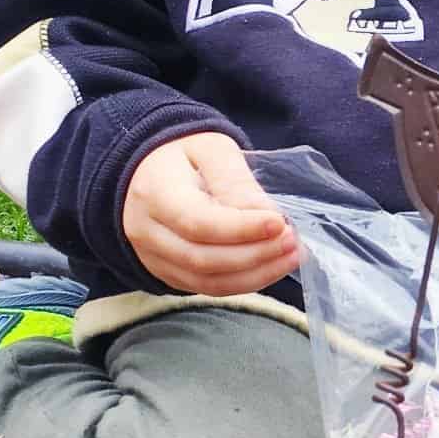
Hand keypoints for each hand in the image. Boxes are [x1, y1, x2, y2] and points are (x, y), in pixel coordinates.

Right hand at [123, 132, 300, 293]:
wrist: (147, 170)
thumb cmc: (183, 154)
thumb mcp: (212, 149)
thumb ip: (236, 182)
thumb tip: (266, 215)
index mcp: (154, 193)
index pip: (198, 222)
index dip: (242, 229)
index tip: (279, 223)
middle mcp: (147, 232)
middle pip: (203, 259)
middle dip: (256, 255)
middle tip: (292, 242)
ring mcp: (153, 258)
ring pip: (207, 282)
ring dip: (256, 274)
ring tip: (291, 256)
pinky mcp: (167, 273)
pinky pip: (207, 288)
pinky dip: (244, 282)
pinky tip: (271, 266)